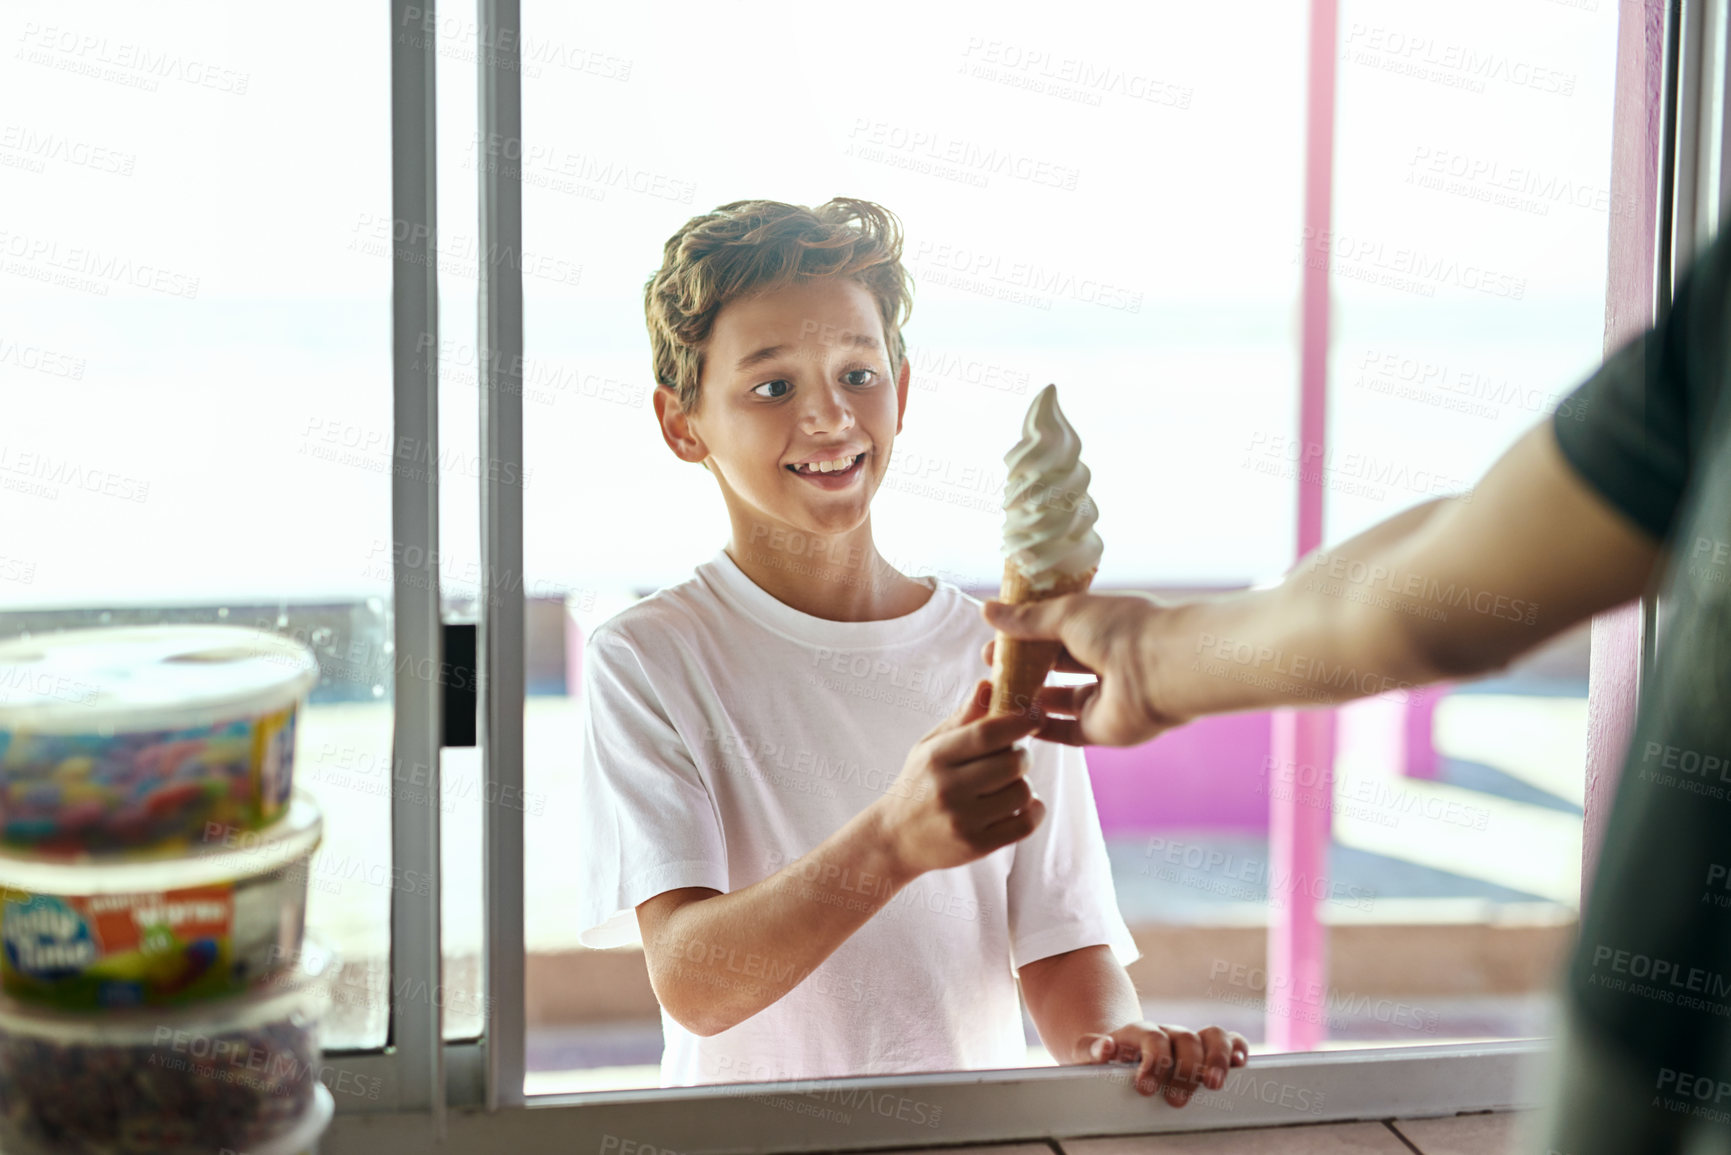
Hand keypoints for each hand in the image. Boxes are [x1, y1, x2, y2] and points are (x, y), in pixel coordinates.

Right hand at [872, 679, 1046, 877]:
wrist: (896, 837)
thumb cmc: (919, 783)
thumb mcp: (931, 746)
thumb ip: (963, 718)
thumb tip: (989, 683)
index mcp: (936, 757)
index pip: (987, 733)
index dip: (1019, 721)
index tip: (1036, 715)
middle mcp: (948, 789)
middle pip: (1012, 763)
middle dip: (1023, 755)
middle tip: (1016, 756)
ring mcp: (962, 820)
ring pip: (1021, 792)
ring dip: (1024, 784)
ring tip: (1008, 784)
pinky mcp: (976, 846)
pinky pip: (1024, 824)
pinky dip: (1034, 811)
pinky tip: (1025, 805)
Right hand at [982, 592, 1184, 746]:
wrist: (1161, 669)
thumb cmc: (1120, 630)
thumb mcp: (1066, 614)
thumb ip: (1027, 619)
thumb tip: (987, 610)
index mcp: (1100, 628)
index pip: (1057, 632)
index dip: (1025, 636)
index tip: (994, 641)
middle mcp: (1104, 662)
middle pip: (1056, 668)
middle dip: (1024, 667)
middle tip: (991, 668)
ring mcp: (1103, 698)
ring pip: (1059, 701)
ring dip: (1029, 699)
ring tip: (996, 695)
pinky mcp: (1102, 729)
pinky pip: (1066, 732)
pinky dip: (1042, 729)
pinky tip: (1014, 725)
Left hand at [1076, 1021, 1249, 1106]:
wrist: (1113, 1047)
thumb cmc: (1101, 1056)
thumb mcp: (1086, 1053)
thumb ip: (1091, 1049)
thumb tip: (1104, 1048)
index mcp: (1138, 1033)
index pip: (1151, 1037)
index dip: (1152, 1061)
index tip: (1145, 1088)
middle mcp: (1168, 1033)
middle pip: (1185, 1039)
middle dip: (1185, 1069)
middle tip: (1175, 1100)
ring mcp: (1188, 1039)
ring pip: (1211, 1036)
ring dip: (1217, 1059)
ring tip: (1213, 1085)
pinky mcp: (1205, 1049)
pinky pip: (1228, 1040)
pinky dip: (1237, 1048)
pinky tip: (1241, 1064)